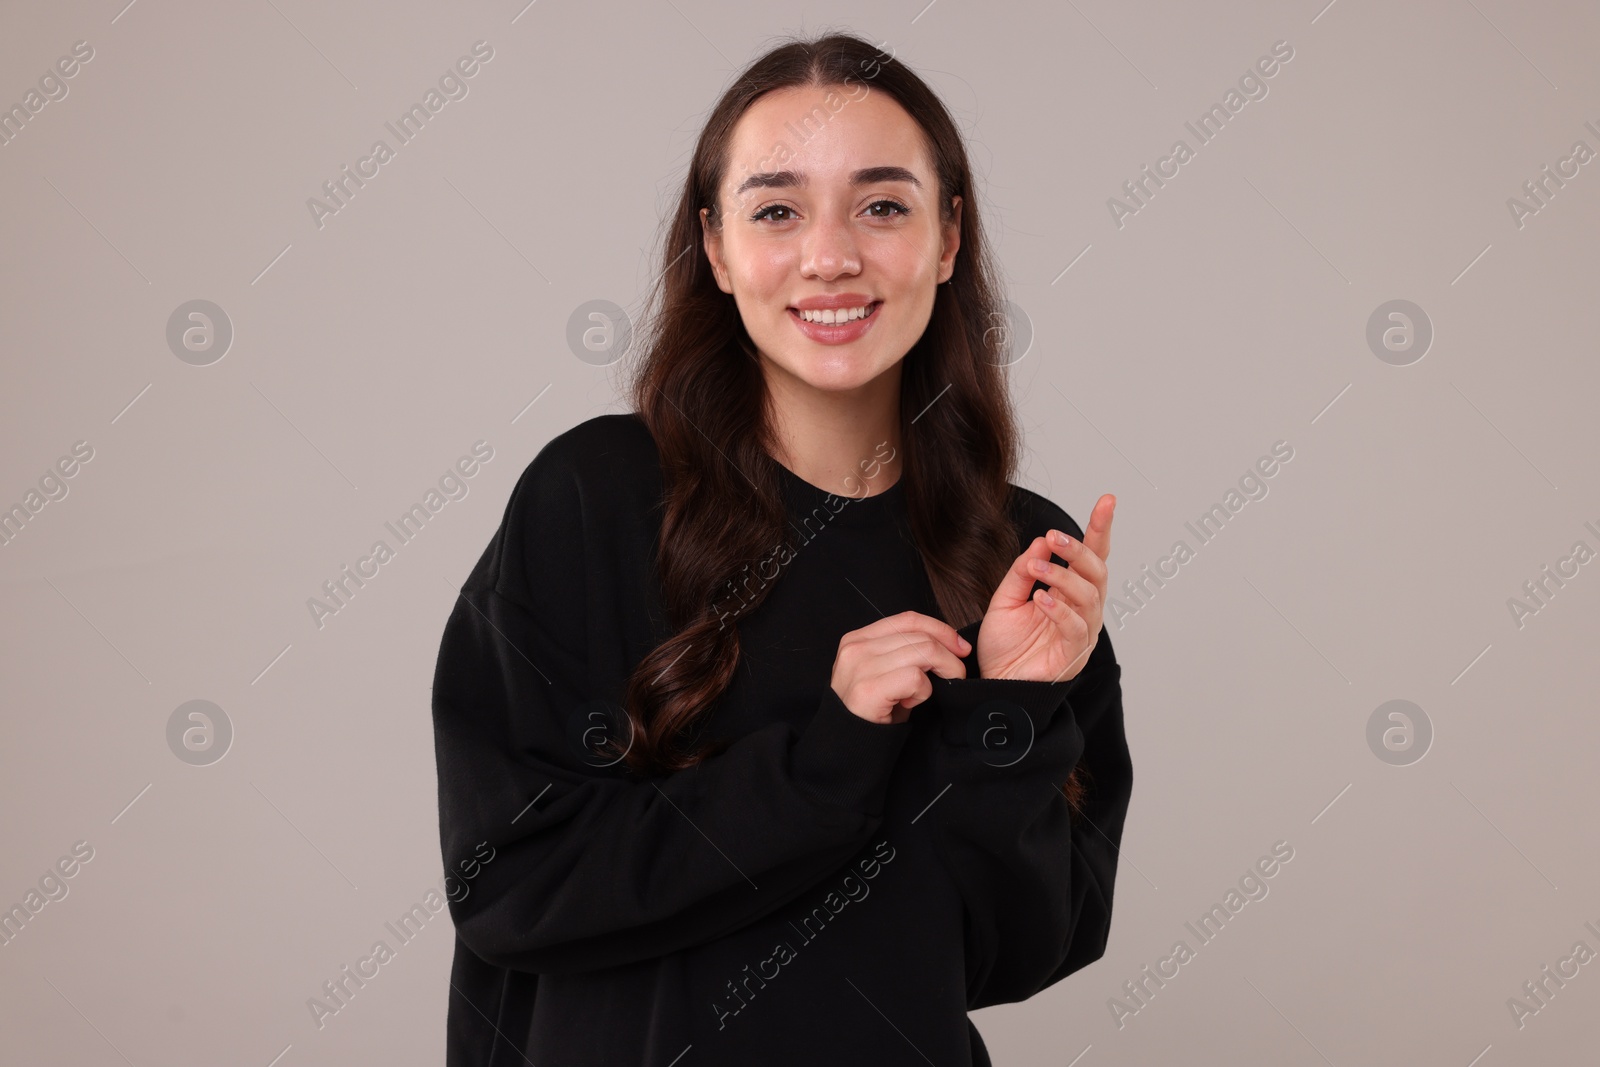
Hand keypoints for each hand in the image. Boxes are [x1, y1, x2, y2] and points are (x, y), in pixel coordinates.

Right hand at [830, 611, 970, 724]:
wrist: (847, 747)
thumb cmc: (872, 712)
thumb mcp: (884, 673)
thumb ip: (903, 652)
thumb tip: (948, 643)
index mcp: (858, 639)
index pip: (909, 619)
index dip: (941, 629)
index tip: (960, 647)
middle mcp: (856, 648)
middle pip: (920, 636)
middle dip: (949, 655)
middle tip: (958, 675)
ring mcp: (860, 667)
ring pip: (923, 652)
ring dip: (941, 673)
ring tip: (929, 693)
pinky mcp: (868, 689)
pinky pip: (915, 678)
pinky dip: (923, 692)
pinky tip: (909, 704)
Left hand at [975, 495, 1114, 682]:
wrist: (994, 683)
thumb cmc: (1004, 645)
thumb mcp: (1006, 599)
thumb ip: (1023, 571)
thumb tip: (1041, 542)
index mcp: (1069, 593)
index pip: (1091, 556)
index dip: (1100, 529)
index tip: (1106, 501)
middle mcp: (1082, 609)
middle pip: (1097, 572)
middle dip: (1079, 550)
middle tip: (1054, 537)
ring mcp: (1082, 632)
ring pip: (1088, 597)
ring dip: (1063, 577)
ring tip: (1038, 569)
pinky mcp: (1074, 654)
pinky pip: (1075, 627)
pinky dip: (1060, 610)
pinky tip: (1042, 599)